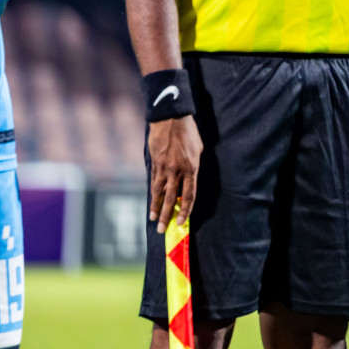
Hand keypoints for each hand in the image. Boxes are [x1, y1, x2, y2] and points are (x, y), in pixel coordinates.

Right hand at [148, 115, 202, 231]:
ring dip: (156, 207)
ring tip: (153, 220)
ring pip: (159, 192)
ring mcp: (164, 168)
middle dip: (167, 215)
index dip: (185, 211)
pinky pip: (153, 181)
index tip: (181, 222)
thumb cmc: (189, 132)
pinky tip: (151, 201)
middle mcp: (177, 171)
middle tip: (162, 229)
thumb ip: (194, 165)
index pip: (189, 195)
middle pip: (172, 198)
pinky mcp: (154, 163)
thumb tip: (190, 179)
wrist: (171, 118)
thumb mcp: (198, 149)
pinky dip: (152, 193)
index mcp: (192, 168)